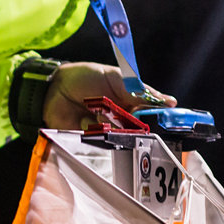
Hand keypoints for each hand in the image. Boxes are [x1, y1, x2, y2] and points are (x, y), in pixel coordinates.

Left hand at [41, 62, 176, 130]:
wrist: (54, 88)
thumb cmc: (86, 77)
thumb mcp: (115, 78)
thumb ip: (139, 91)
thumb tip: (170, 101)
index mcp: (134, 103)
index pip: (154, 116)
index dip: (162, 122)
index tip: (167, 125)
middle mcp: (124, 120)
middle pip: (140, 132)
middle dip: (131, 125)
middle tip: (120, 114)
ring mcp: (109, 132)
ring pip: (121, 140)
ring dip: (111, 127)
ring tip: (95, 111)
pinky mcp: (94, 142)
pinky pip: (102, 145)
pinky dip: (95, 133)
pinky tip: (85, 120)